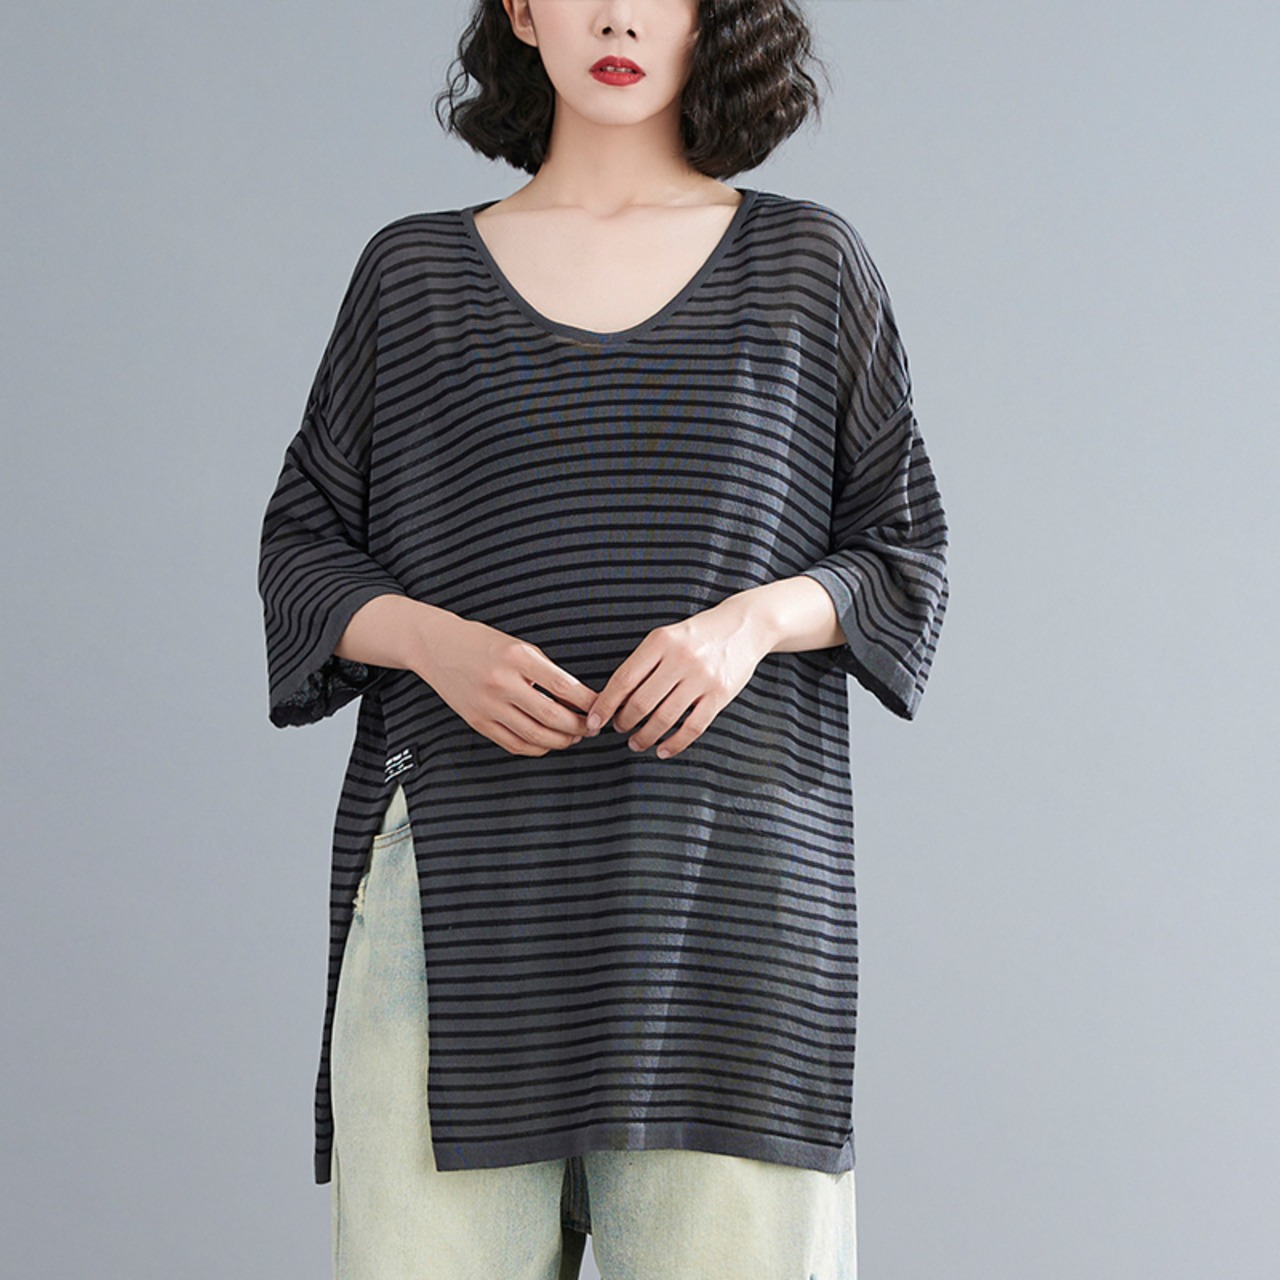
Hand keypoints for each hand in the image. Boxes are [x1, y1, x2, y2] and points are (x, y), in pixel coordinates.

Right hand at [418, 616, 599, 756]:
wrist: (437, 647)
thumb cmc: (482, 643)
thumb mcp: (519, 646)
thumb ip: (546, 671)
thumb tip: (577, 699)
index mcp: (517, 658)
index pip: (564, 687)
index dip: (588, 702)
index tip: (600, 707)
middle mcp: (502, 683)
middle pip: (552, 717)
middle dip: (579, 727)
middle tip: (592, 727)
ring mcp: (488, 706)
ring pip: (535, 736)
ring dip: (561, 741)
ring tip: (574, 736)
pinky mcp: (477, 722)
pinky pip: (514, 744)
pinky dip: (537, 748)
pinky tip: (548, 741)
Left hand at [585, 598, 770, 758]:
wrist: (743, 627)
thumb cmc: (696, 636)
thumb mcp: (666, 637)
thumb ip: (643, 663)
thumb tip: (613, 699)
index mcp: (660, 641)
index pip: (624, 679)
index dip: (605, 705)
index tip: (594, 721)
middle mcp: (680, 658)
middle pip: (641, 703)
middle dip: (624, 722)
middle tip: (619, 729)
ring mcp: (702, 677)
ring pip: (664, 718)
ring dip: (645, 737)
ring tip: (636, 743)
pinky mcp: (720, 694)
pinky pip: (693, 727)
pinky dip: (674, 744)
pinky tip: (663, 750)